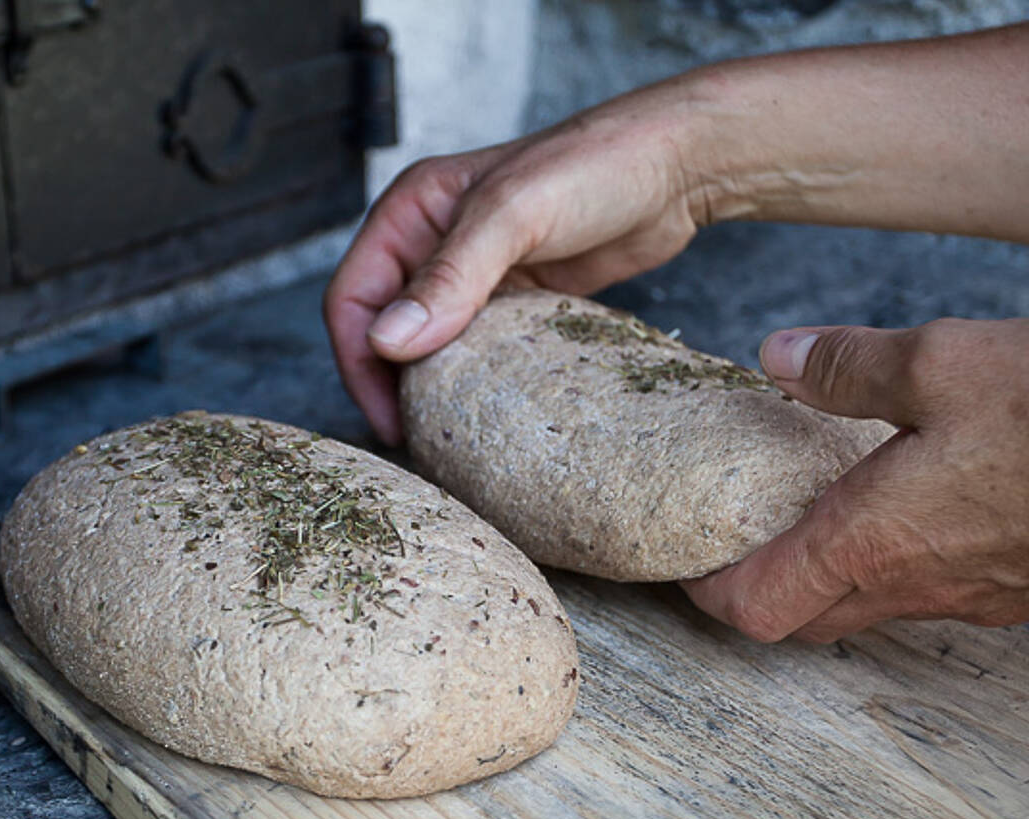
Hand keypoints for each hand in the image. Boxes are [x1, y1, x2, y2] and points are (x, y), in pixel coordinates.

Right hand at [323, 81, 715, 443]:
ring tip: (449, 436)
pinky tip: (492, 412)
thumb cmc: (593, 167)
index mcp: (411, 211)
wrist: (676, 167)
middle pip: (384, 327)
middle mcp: (431, 242)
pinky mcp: (515, 296)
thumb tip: (387, 342)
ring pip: (430, 343)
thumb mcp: (514, 216)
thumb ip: (450, 277)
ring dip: (433, 387)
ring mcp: (474, 271)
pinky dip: (477, 380)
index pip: (352, 296)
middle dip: (391, 383)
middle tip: (419, 440)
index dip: (359, 362)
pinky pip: (478, 348)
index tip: (390, 420)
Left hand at [682, 317, 1028, 642]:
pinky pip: (933, 592)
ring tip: (820, 502)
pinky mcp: (1026, 591)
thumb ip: (848, 364)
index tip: (683, 557)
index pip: (755, 607)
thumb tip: (776, 359)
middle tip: (740, 526)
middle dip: (759, 585)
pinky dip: (898, 560)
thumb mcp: (945, 358)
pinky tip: (915, 498)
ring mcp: (975, 599)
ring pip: (869, 607)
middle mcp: (915, 587)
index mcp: (872, 541)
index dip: (706, 591)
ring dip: (830, 571)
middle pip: (804, 619)